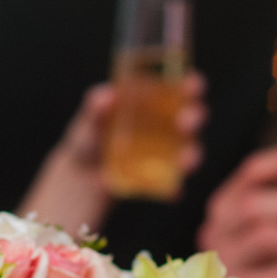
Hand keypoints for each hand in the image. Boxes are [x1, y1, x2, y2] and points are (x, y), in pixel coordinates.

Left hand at [17, 72, 207, 233]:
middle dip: (195, 118)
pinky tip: (174, 192)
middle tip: (185, 122)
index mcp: (158, 103)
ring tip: (185, 161)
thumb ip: (96, 107)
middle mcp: (170, 127)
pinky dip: (176, 188)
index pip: (184, 89)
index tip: (193, 86)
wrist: (82, 173)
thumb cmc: (90, 136)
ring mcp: (169, 155)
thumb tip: (107, 95)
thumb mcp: (90, 120)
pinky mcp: (163, 180)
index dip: (193, 86)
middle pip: (193, 119)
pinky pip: (175, 184)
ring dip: (193, 155)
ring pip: (191, 152)